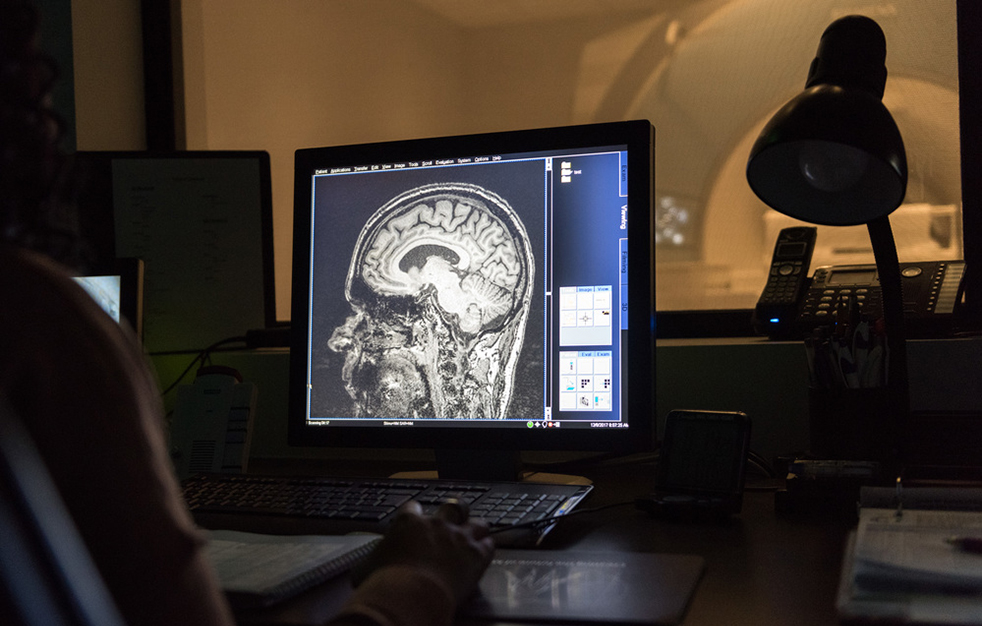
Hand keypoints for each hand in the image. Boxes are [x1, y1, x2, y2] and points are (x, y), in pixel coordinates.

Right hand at [352, 500, 494, 604]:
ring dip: (475, 529)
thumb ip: (371, 560)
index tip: (415, 521)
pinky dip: (487, 548)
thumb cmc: (385, 582)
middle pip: (451, 507)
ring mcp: (459, 537)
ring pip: (476, 522)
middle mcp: (436, 524)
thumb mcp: (367, 567)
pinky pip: (489, 544)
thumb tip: (360, 569)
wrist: (409, 594)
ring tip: (475, 535)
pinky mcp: (476, 554)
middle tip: (452, 522)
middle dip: (453, 513)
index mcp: (409, 523)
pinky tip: (486, 552)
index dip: (415, 515)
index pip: (413, 508)